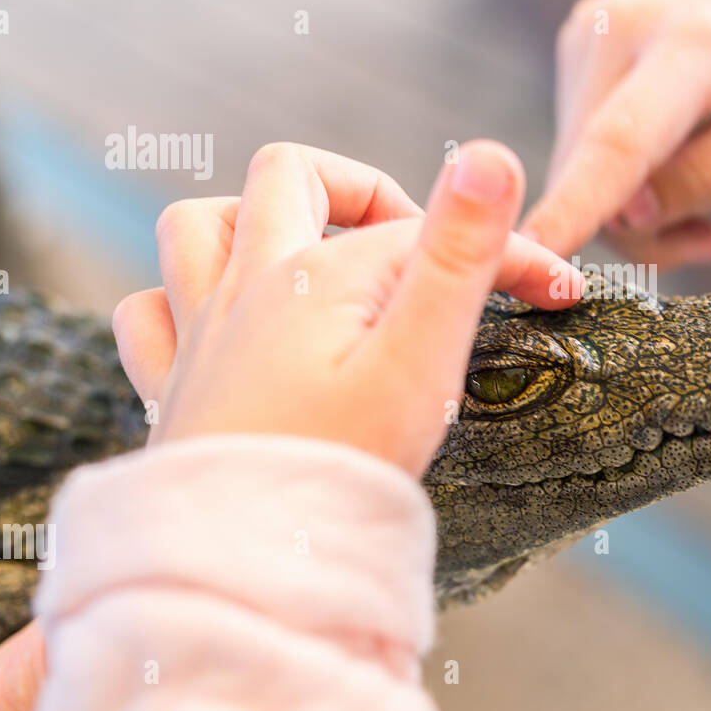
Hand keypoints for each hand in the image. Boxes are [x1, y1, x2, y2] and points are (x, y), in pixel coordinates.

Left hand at [113, 140, 580, 476]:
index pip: (429, 232)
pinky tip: (220, 324)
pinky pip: (149, 312)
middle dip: (360, 189)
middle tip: (409, 246)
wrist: (250, 558)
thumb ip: (459, 252)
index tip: (561, 294)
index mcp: (321, 272)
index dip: (506, 253)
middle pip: (293, 177)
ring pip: (199, 225)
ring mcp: (202, 330)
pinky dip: (180, 299)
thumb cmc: (344, 459)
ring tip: (308, 257)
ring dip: (253, 220)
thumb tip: (490, 152)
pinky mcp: (173, 386)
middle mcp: (252, 283)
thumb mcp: (423, 352)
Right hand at [520, 0, 710, 266]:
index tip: (532, 256)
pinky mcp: (580, 43)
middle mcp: (620, 27)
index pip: (620, 141)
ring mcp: (590, 31)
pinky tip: (681, 148)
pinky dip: (626, 171)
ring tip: (709, 180)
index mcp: (695, 41)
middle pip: (592, 171)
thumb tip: (628, 216)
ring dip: (637, 202)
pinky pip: (585, 142)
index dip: (575, 207)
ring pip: (581, 165)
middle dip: (643, 228)